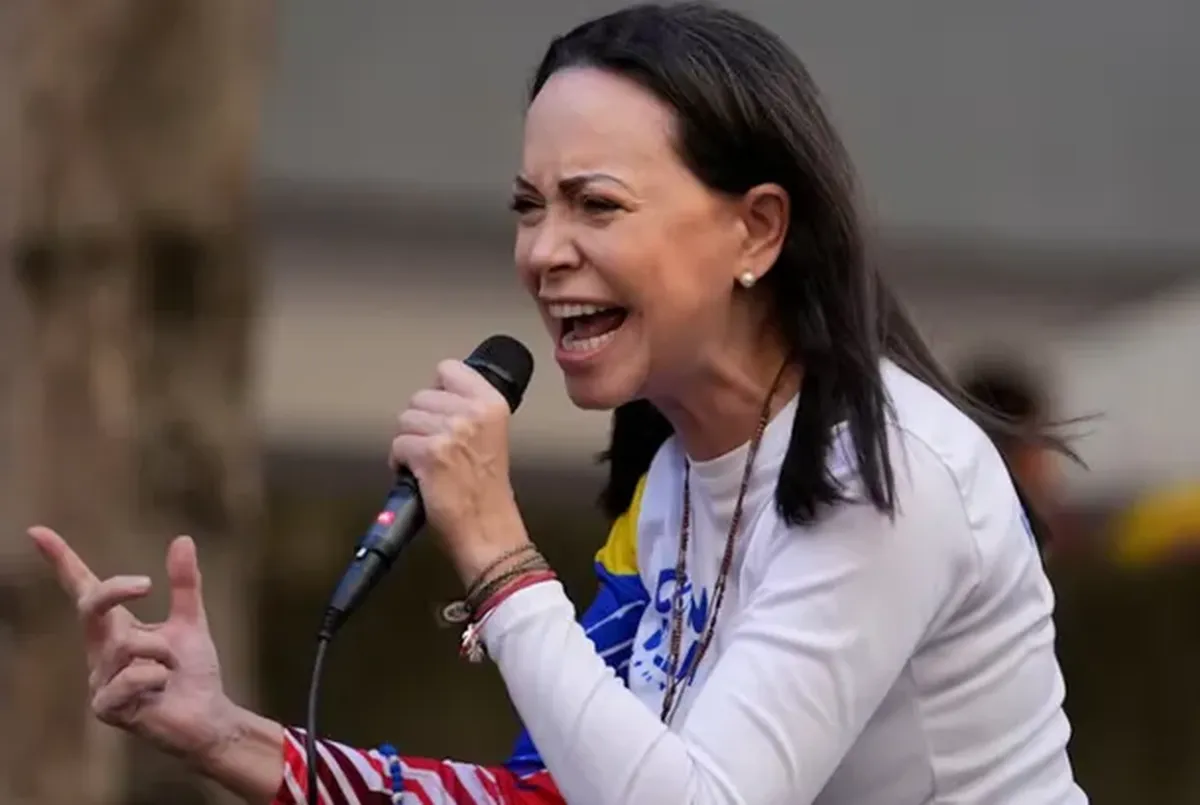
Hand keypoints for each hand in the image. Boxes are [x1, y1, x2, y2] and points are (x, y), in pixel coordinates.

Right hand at [28, 526, 237, 764]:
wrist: (209, 716)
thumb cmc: (193, 673)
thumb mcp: (191, 621)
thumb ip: (184, 584)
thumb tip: (182, 538)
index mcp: (115, 627)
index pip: (83, 590)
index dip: (62, 560)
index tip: (38, 531)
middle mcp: (99, 651)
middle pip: (91, 606)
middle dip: (115, 590)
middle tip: (146, 584)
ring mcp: (98, 680)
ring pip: (128, 644)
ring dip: (164, 652)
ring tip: (170, 671)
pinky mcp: (105, 707)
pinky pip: (135, 675)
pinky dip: (160, 676)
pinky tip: (162, 691)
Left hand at [391, 359, 530, 583]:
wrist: (488, 530)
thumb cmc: (487, 492)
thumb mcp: (492, 436)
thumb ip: (470, 410)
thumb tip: (436, 397)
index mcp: (492, 405)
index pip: (449, 369)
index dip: (438, 391)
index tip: (441, 410)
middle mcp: (473, 413)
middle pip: (420, 396)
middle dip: (420, 422)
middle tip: (434, 446)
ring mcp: (451, 431)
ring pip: (405, 420)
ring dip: (408, 442)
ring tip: (426, 462)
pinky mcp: (430, 453)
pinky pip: (397, 445)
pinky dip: (400, 462)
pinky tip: (417, 475)